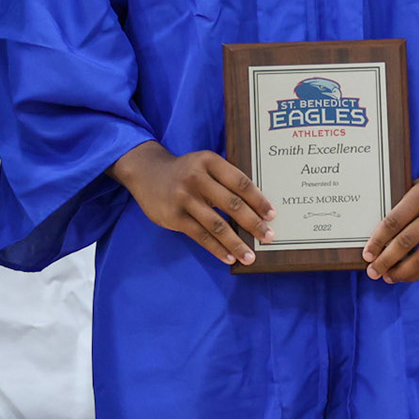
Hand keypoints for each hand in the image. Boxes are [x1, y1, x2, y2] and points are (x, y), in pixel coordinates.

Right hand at [108, 143, 274, 265]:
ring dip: (236, 243)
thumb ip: (225, 178)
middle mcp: (197, 178)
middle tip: (269, 237)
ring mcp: (184, 198)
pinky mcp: (174, 216)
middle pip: (232, 204)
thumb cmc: (186, 171)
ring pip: (217, 225)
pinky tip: (229, 257)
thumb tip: (257, 205)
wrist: (146, 172)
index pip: (240, 182)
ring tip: (250, 256)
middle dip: (253, 223)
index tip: (272, 215)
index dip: (258, 200)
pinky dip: (217, 248)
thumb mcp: (204, 164)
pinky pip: (200, 236)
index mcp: (209, 161)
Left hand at [362, 169, 418, 284]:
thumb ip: (398, 209)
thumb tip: (375, 242)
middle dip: (386, 261)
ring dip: (401, 272)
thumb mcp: (413, 188)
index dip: (378, 241)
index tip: (367, 255)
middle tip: (372, 271)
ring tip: (387, 276)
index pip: (394, 222)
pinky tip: (404, 275)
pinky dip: (417, 274)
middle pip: (406, 242)